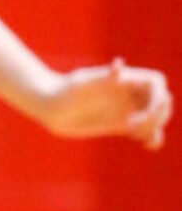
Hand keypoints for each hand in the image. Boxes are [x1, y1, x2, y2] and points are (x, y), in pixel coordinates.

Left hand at [39, 59, 171, 149]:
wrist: (50, 105)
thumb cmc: (64, 90)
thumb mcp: (82, 83)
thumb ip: (104, 77)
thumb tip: (120, 65)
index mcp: (124, 79)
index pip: (156, 82)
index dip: (157, 96)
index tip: (144, 111)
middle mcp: (128, 93)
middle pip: (161, 100)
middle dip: (157, 114)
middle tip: (132, 127)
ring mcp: (126, 108)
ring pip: (156, 117)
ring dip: (155, 126)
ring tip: (135, 134)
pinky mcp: (120, 125)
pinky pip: (145, 131)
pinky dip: (153, 137)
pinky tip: (148, 144)